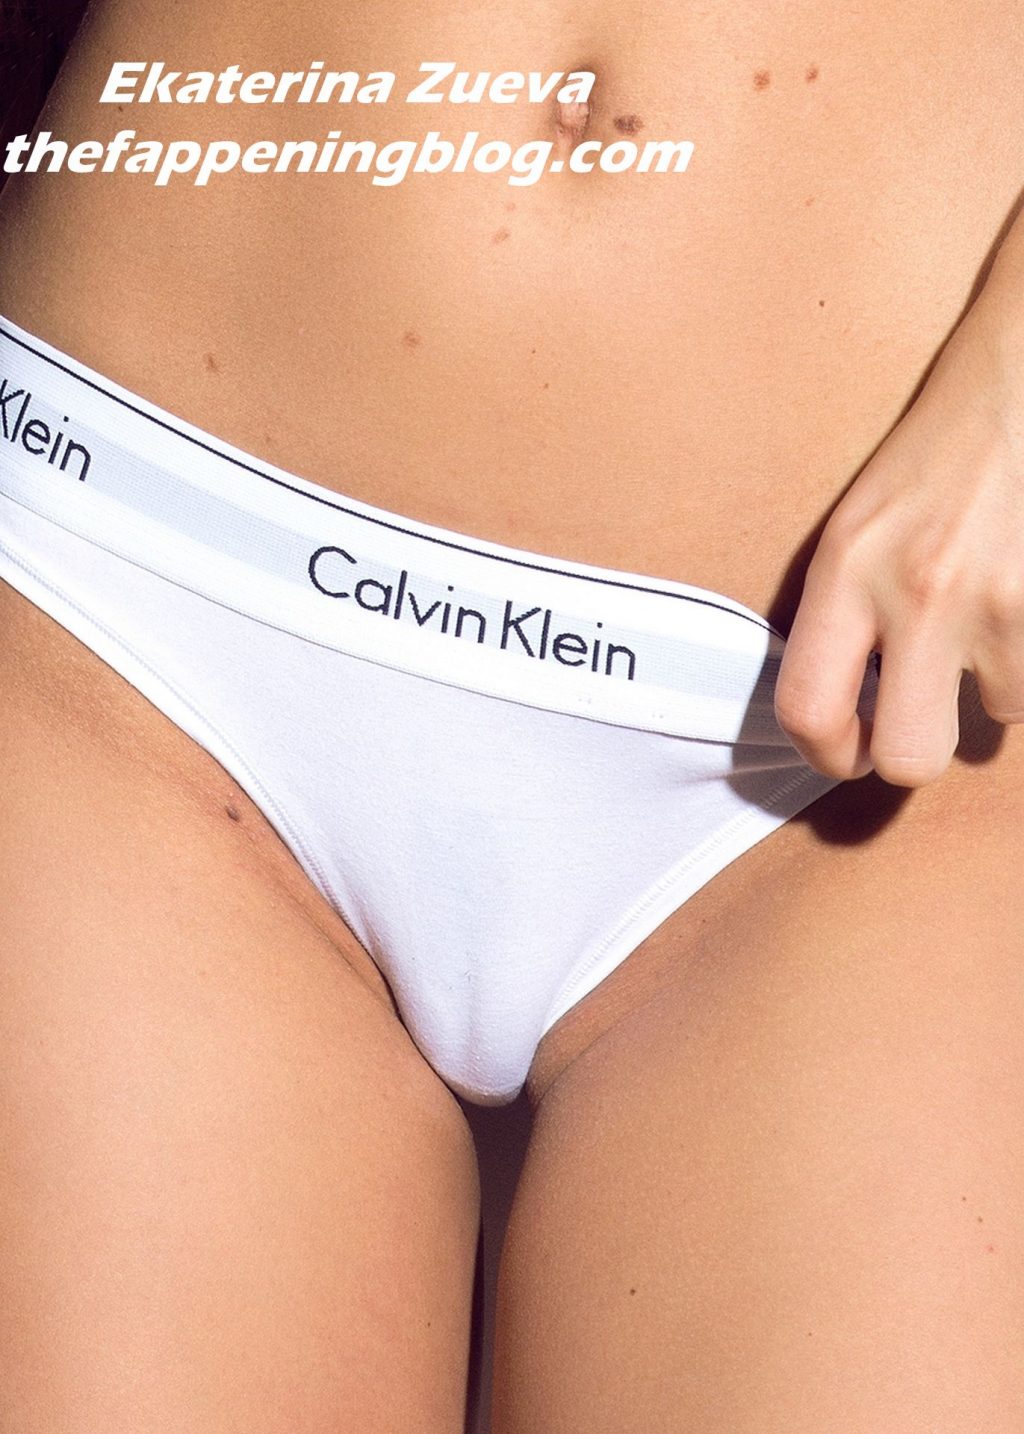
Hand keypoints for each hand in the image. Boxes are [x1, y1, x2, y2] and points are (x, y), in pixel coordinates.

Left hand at [774, 297, 1023, 787]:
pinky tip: (1018, 602)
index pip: (806, 709)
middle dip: (913, 752)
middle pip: (909, 757)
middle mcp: (918, 590)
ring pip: (998, 717)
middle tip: (916, 719)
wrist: (1020, 378)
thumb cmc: (937, 455)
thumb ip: (842, 616)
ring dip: (991, 684)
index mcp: (846, 567)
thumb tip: (841, 713)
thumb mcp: (857, 526)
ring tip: (987, 614)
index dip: (825, 754)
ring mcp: (1000, 601)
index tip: (845, 751)